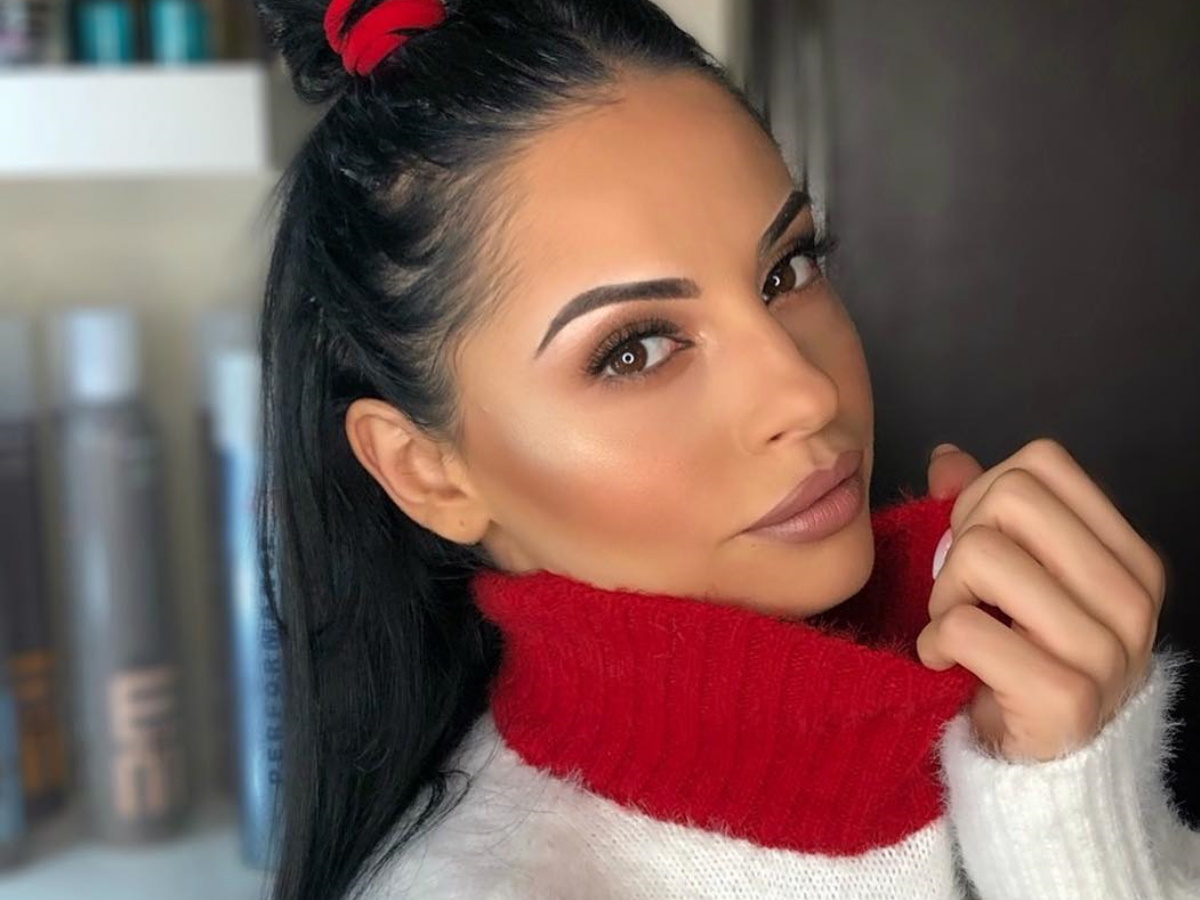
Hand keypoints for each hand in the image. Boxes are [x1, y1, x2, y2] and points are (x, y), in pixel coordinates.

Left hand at [917, 438, 1167, 760]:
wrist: (1040, 772)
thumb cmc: (1022, 662)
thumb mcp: (1011, 578)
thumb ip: (983, 514)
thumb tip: (947, 457)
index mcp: (1126, 555)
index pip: (1041, 463)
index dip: (985, 494)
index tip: (977, 546)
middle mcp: (1131, 595)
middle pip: (1010, 496)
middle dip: (962, 540)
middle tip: (962, 593)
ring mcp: (1106, 647)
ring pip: (981, 552)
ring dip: (944, 595)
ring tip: (955, 630)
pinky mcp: (1067, 695)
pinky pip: (962, 625)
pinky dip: (935, 643)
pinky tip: (947, 665)